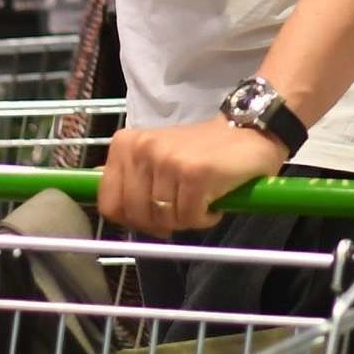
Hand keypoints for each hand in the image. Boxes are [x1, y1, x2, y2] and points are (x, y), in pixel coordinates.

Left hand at [98, 119, 285, 237]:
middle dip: (161, 223)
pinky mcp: (195, 173)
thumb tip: (105, 203)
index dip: (132, 219)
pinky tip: (214, 199)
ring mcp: (168, 160)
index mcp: (126, 145)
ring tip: (200, 198)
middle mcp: (142, 149)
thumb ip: (129, 177)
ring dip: (186, 219)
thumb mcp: (154, 156)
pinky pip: (190, 217)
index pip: (109, 204)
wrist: (248, 131)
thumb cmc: (200, 149)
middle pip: (137, 216)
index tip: (152, 215)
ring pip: (165, 219)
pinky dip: (205, 217)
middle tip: (182, 208)